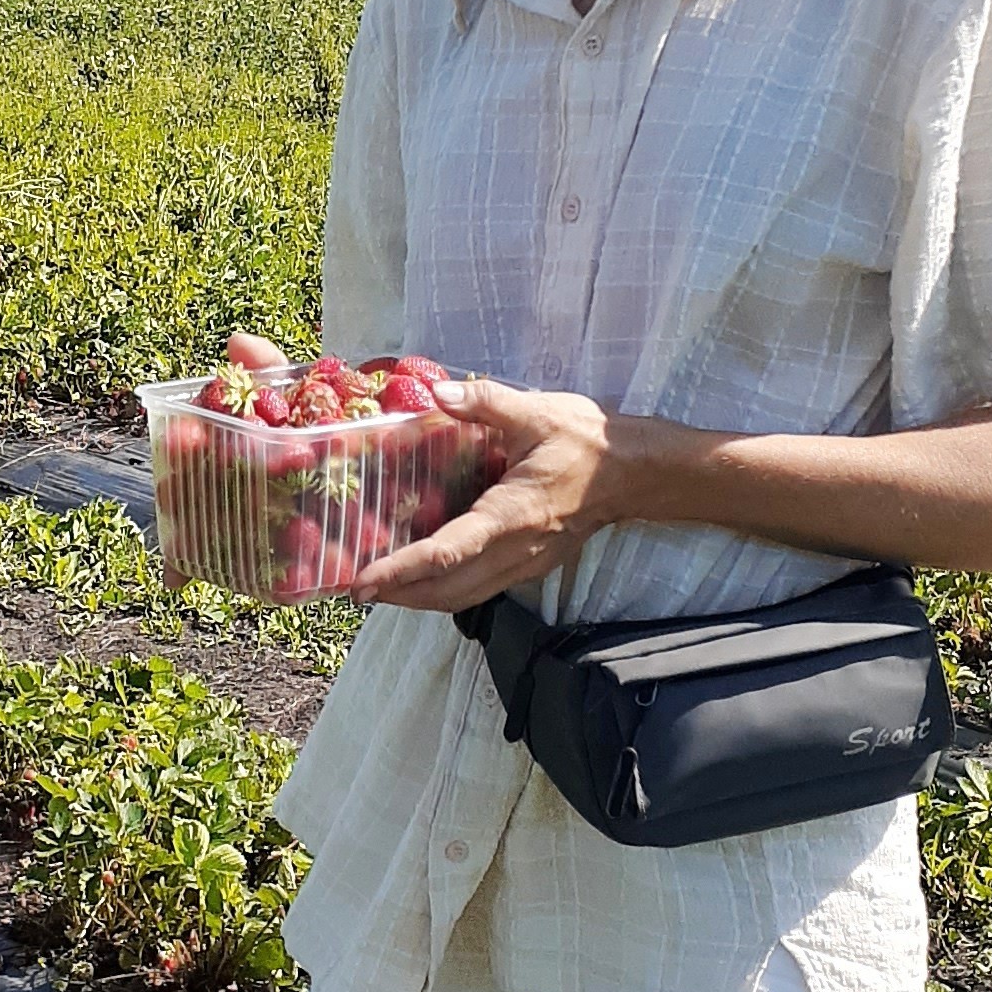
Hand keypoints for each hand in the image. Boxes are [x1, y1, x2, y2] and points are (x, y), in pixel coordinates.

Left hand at [347, 375, 622, 613]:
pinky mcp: (531, 566)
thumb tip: (438, 393)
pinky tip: (426, 574)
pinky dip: (447, 589)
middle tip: (358, 588)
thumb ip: (484, 402)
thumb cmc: (585, 442)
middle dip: (400, 595)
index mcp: (510, 515)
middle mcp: (515, 550)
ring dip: (421, 598)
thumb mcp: (535, 412)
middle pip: (448, 590)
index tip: (365, 580)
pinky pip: (481, 589)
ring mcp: (525, 564)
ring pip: (465, 597)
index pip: (447, 552)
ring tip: (384, 587)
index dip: (402, 570)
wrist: (634, 473)